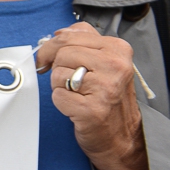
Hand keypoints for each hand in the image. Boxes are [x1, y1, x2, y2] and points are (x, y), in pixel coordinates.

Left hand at [36, 22, 150, 169]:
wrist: (121, 136)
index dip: (51, 47)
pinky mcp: (92, 109)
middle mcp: (115, 66)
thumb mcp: (104, 61)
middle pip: (61, 53)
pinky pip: (58, 96)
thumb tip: (59, 32)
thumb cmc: (108, 98)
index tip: (48, 57)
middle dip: (58, 68)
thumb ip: (83, 41)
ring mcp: (105, 88)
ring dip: (60, 86)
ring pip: (57, 74)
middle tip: (70, 81)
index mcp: (117, 49)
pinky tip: (77, 107)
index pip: (68, 35)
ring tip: (79, 95)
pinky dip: (62, 103)